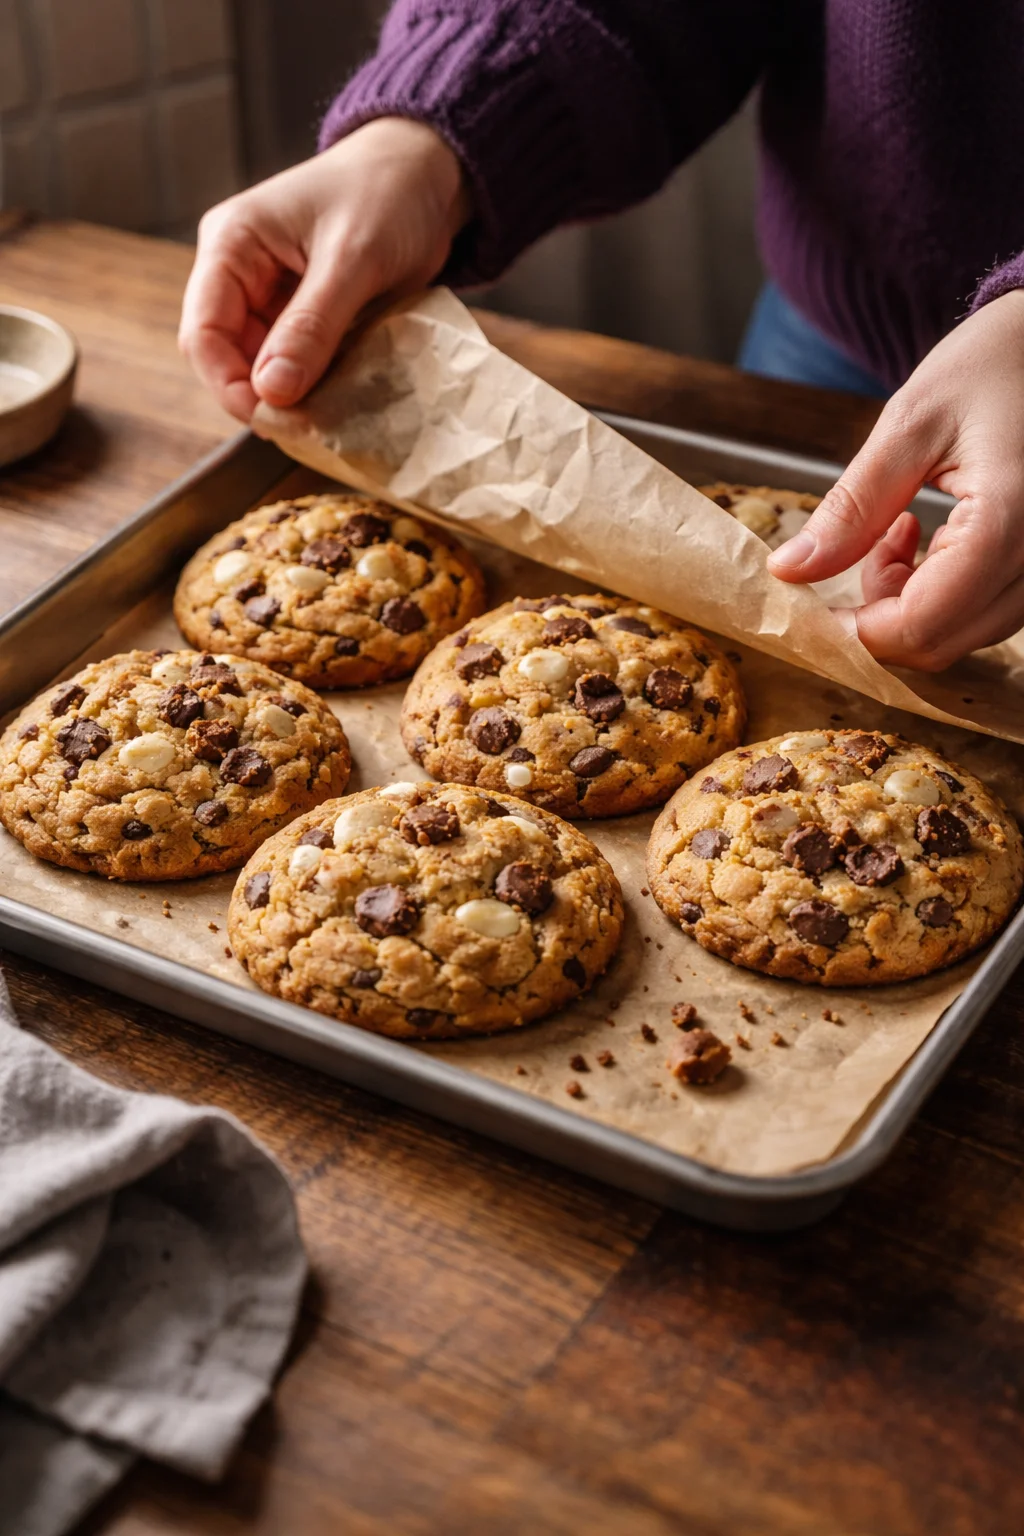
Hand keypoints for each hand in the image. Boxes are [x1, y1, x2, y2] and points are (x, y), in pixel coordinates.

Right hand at [179, 118, 469, 421]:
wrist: (426, 174)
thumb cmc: (386, 194)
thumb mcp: (352, 259)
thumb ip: (311, 325)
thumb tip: (272, 392)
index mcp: (231, 245)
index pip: (202, 333)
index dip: (229, 384)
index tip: (273, 419)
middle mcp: (238, 274)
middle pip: (226, 358)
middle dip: (262, 396)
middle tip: (309, 427)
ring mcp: (268, 297)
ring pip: (261, 368)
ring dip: (291, 396)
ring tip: (330, 415)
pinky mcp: (300, 316)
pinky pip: (295, 364)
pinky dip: (315, 385)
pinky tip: (340, 398)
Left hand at [767, 290, 1023, 669]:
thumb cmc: (993, 364)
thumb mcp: (910, 425)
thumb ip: (852, 508)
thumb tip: (790, 570)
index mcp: (1009, 518)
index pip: (921, 622)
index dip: (856, 630)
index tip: (812, 605)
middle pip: (941, 643)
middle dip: (879, 618)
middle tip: (855, 553)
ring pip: (963, 636)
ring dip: (909, 605)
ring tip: (893, 533)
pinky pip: (986, 613)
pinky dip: (940, 596)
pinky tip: (923, 540)